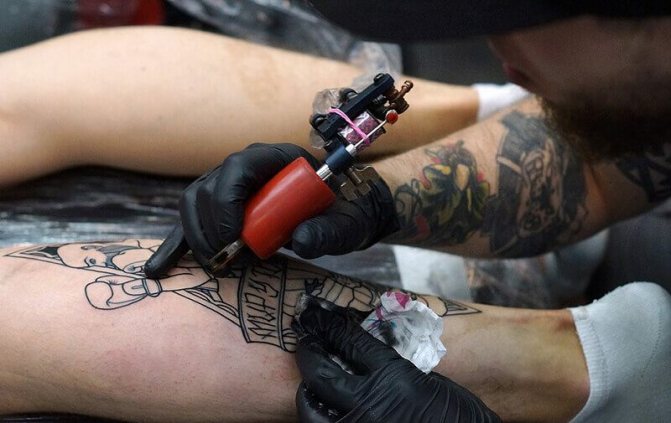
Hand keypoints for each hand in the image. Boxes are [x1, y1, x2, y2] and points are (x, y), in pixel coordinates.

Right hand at [145, 143, 398, 276]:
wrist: (341, 214)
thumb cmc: (344, 213)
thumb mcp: (346, 223)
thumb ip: (330, 230)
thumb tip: (301, 240)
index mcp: (274, 158)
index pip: (236, 169)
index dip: (227, 202)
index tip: (235, 239)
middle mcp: (246, 167)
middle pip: (207, 188)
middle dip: (209, 227)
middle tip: (224, 261)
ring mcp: (229, 186)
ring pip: (193, 203)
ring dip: (196, 237)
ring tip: (215, 265)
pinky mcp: (222, 208)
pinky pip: (192, 222)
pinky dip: (176, 245)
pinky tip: (159, 269)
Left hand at [293, 301, 500, 422]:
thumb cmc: (455, 411)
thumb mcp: (426, 378)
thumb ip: (390, 366)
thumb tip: (362, 353)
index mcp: (392, 376)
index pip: (349, 342)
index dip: (330, 326)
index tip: (318, 317)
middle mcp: (370, 403)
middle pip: (320, 371)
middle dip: (308, 350)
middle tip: (305, 339)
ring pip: (310, 407)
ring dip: (306, 389)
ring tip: (309, 378)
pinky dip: (317, 415)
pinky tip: (320, 407)